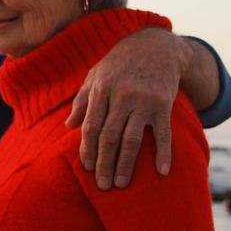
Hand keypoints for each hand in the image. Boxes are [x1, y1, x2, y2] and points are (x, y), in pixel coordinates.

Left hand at [65, 28, 191, 189]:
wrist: (155, 46)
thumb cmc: (119, 63)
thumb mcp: (95, 75)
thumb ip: (82, 100)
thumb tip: (68, 126)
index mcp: (102, 89)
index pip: (92, 126)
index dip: (88, 149)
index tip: (86, 168)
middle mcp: (121, 96)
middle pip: (109, 136)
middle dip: (104, 163)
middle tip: (102, 185)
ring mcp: (144, 100)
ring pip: (132, 139)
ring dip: (126, 164)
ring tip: (121, 183)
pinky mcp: (163, 104)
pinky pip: (163, 133)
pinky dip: (163, 153)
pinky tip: (161, 171)